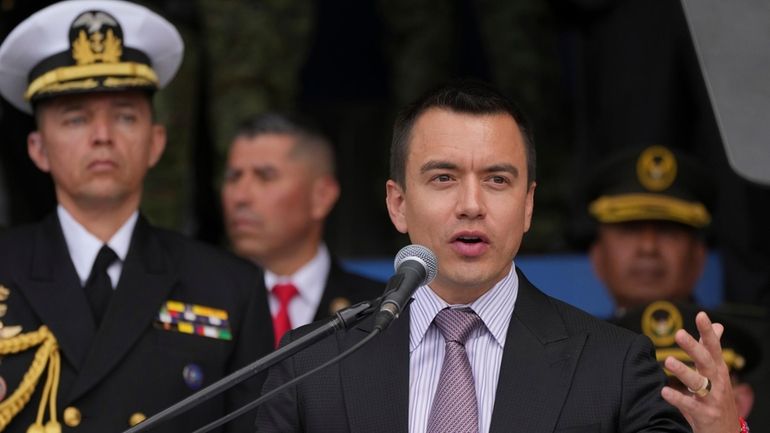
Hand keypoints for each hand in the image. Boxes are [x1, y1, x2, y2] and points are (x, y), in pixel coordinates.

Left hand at [661, 311, 739, 432]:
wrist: (726, 432)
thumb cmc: (717, 397)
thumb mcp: (717, 372)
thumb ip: (711, 350)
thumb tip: (717, 325)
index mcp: (718, 369)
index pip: (714, 347)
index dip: (708, 331)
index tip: (701, 315)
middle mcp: (717, 382)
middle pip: (705, 361)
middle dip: (693, 347)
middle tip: (678, 333)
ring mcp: (712, 399)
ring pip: (698, 383)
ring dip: (683, 371)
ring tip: (668, 360)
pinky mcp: (706, 415)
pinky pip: (690, 406)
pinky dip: (678, 399)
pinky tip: (664, 391)